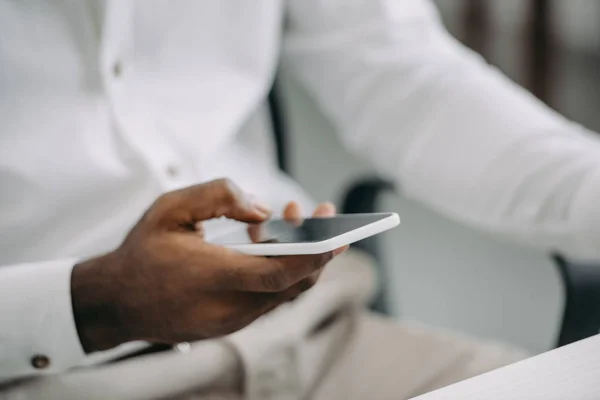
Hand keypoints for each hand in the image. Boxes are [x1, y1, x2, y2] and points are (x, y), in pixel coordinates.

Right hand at [71, 179, 342, 352]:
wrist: (115, 303)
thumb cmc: (142, 252)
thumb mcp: (171, 208)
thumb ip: (219, 196)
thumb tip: (264, 210)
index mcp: (214, 277)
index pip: (280, 274)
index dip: (314, 256)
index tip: (337, 236)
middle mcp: (229, 306)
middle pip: (292, 284)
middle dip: (316, 249)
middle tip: (325, 215)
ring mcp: (231, 321)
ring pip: (282, 292)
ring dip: (296, 257)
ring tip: (293, 218)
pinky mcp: (230, 325)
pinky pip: (266, 298)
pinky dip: (277, 271)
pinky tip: (266, 242)